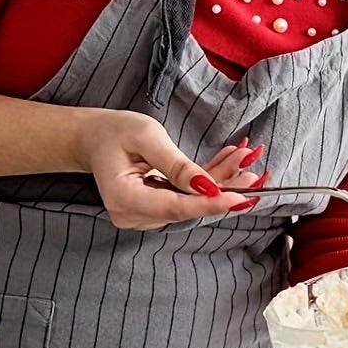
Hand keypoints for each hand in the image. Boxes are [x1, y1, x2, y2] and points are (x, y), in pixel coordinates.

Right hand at [75, 108, 264, 230]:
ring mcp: (142, 215)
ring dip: (219, 181)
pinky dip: (207, 182)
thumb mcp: (147, 137)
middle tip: (253, 172)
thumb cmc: (114, 132)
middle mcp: (133, 215)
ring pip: (191, 203)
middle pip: (187, 207)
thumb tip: (207, 186)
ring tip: (244, 159)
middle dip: (222, 188)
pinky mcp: (153, 210)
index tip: (241, 197)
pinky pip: (185, 198)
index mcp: (124, 199)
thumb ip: (177, 164)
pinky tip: (228, 164)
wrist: (94, 137)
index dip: (210, 204)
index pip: (176, 207)